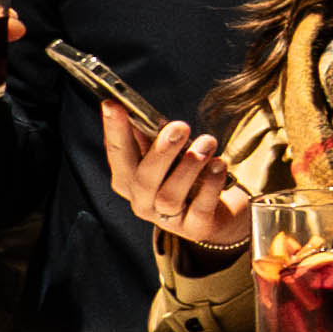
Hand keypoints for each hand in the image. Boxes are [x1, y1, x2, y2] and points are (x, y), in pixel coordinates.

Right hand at [108, 108, 247, 255]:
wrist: (214, 215)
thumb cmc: (186, 178)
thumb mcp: (166, 156)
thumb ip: (152, 137)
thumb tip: (137, 108)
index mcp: (129, 180)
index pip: (117, 153)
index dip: (114, 129)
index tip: (113, 104)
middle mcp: (142, 201)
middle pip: (143, 178)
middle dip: (161, 150)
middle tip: (180, 126)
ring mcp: (167, 217)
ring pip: (170, 194)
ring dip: (190, 165)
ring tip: (207, 142)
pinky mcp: (195, 227)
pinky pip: (200, 206)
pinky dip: (210, 183)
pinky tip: (219, 164)